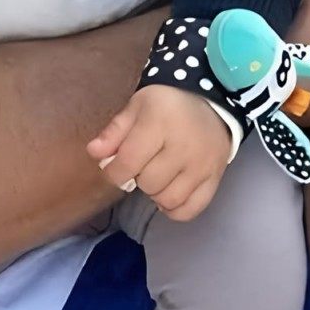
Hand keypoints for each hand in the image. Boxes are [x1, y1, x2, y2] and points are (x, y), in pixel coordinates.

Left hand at [85, 85, 232, 222]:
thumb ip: (114, 131)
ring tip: (157, 176)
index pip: (128, 163)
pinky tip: (169, 193)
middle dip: (138, 177)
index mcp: (159, 123)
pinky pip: (191, 209)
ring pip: (168, 200)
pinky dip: (175, 209)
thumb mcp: (137, 107)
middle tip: (143, 164)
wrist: (211, 100)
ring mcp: (202, 165)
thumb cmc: (167, 103)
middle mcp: (183, 147)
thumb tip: (94, 153)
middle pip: (148, 183)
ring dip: (156, 193)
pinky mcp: (216, 178)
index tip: (114, 168)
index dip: (114, 171)